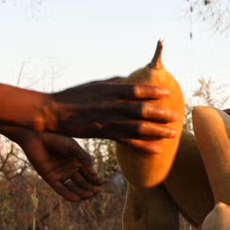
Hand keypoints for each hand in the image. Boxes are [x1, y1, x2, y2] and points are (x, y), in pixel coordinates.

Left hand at [5, 127, 103, 201]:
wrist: (37, 135)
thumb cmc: (56, 138)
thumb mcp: (73, 147)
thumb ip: (84, 158)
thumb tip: (95, 172)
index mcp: (77, 160)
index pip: (88, 173)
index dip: (95, 179)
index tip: (101, 182)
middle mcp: (69, 168)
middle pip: (82, 182)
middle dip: (90, 187)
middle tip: (97, 192)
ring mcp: (60, 173)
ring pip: (72, 187)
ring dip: (81, 192)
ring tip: (89, 196)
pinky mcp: (50, 177)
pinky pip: (60, 188)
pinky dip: (68, 194)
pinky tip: (77, 199)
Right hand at [49, 79, 177, 146]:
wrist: (54, 113)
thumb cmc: (74, 96)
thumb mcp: (96, 84)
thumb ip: (115, 82)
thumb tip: (131, 79)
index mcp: (110, 91)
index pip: (135, 90)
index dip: (152, 91)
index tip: (166, 92)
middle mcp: (111, 106)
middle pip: (141, 110)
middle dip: (160, 114)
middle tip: (175, 116)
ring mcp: (108, 122)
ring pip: (137, 128)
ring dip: (157, 131)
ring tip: (172, 133)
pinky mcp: (104, 135)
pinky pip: (127, 142)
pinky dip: (143, 147)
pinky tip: (156, 150)